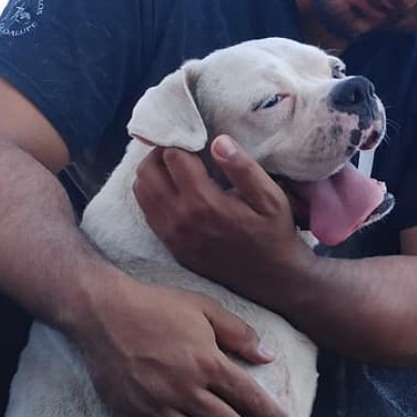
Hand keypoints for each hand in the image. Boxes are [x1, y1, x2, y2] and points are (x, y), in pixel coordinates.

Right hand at [77, 275, 290, 416]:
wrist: (103, 310)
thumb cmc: (157, 305)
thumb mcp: (204, 308)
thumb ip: (238, 333)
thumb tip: (269, 355)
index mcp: (206, 362)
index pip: (246, 394)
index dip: (267, 412)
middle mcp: (185, 389)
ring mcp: (157, 406)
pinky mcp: (130, 415)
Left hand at [133, 136, 311, 291]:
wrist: (271, 279)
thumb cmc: (274, 234)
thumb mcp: (271, 198)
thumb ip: (243, 168)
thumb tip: (218, 140)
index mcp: (204, 202)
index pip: (172, 156)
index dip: (181, 140)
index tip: (194, 136)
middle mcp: (180, 219)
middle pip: (147, 171)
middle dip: (161, 154)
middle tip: (182, 149)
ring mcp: (172, 236)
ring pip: (141, 191)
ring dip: (154, 173)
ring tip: (177, 168)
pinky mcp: (171, 247)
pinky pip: (147, 212)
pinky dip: (154, 194)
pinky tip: (176, 191)